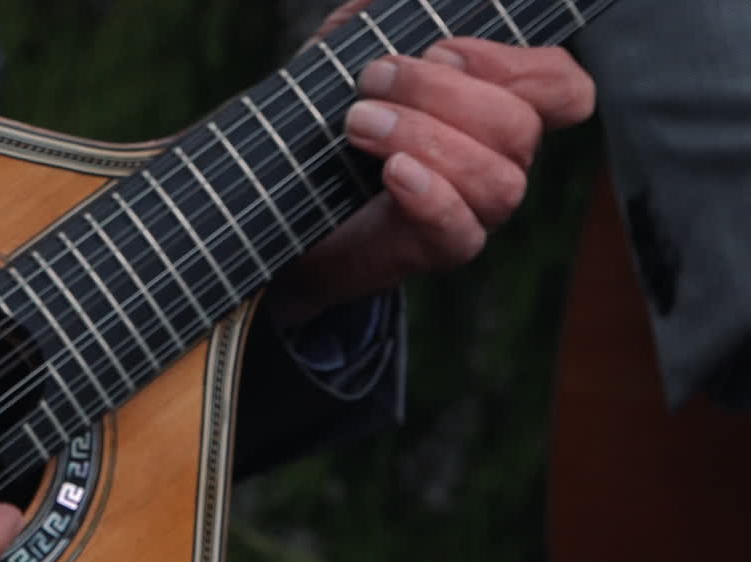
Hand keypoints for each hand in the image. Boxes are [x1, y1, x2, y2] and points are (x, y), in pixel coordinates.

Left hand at [265, 1, 595, 325]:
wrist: (289, 204)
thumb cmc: (333, 126)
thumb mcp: (344, 58)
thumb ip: (372, 19)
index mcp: (496, 105)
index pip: (561, 85)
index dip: (515, 63)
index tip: (441, 49)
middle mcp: (501, 157)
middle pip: (519, 126)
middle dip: (441, 93)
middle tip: (372, 80)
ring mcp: (478, 208)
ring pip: (499, 180)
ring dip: (425, 138)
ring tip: (359, 123)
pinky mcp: (443, 248)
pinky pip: (463, 228)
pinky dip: (431, 194)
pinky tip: (392, 171)